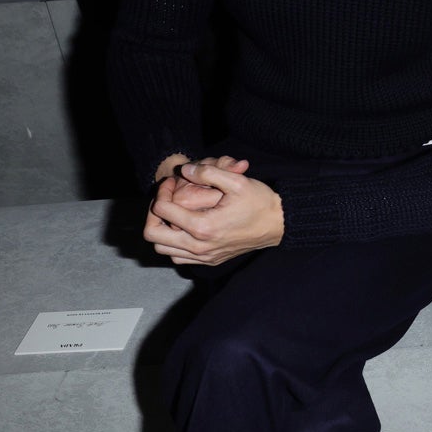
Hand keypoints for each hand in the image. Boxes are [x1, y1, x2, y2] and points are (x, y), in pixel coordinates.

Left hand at [142, 163, 283, 265]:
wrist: (278, 224)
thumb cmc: (259, 202)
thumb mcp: (236, 181)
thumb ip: (208, 172)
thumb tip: (184, 170)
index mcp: (202, 226)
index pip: (162, 210)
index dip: (162, 190)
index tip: (174, 180)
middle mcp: (199, 246)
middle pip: (153, 234)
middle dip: (153, 212)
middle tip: (165, 198)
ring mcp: (204, 257)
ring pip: (163, 249)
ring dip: (162, 229)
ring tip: (173, 212)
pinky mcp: (210, 261)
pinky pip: (179, 257)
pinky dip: (173, 243)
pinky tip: (184, 227)